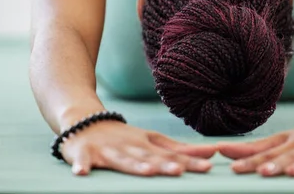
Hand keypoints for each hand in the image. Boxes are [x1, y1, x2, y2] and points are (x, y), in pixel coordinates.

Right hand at [60, 121, 216, 175]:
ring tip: (146, 172)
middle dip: (165, 164)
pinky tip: (81, 173)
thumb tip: (212, 152)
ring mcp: (108, 150)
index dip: (189, 160)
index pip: (172, 153)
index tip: (209, 166)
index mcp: (147, 143)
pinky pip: (82, 161)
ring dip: (134, 165)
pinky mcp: (85, 153)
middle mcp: (131, 146)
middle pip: (150, 157)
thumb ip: (180, 148)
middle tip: (180, 171)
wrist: (84, 120)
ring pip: (122, 159)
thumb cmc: (124, 137)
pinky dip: (81, 166)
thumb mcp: (153, 140)